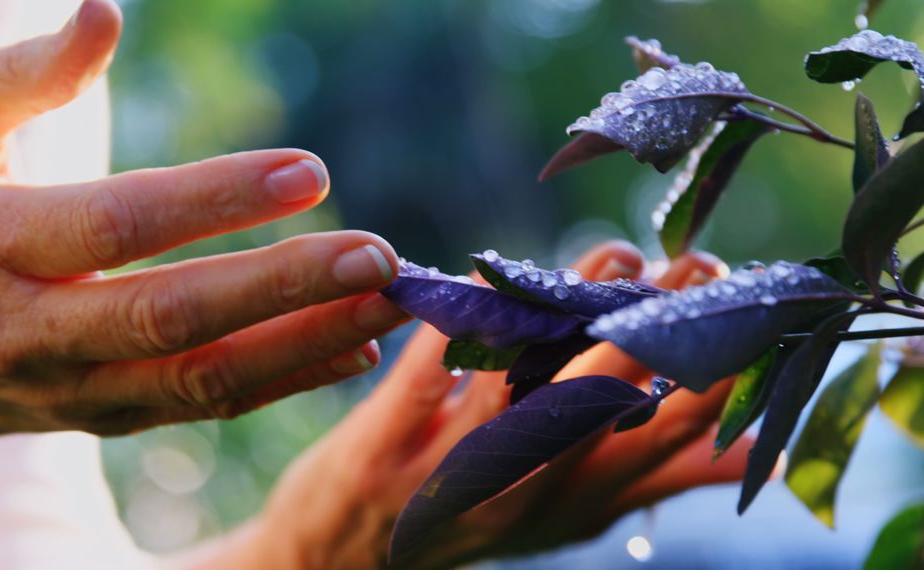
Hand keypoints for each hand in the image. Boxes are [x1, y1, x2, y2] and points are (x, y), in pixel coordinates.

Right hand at [0, 0, 407, 493]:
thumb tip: (106, 13)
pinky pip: (206, 405)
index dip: (216, 199)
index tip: (309, 170)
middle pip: (174, 317)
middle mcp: (33, 332)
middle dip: (285, 286)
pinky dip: (286, 379)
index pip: (117, 224)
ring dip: (310, 342)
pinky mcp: (108, 418)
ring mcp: (75, 390)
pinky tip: (355, 349)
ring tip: (392, 303)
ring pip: (204, 378)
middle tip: (380, 254)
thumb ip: (22, 73)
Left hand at [216, 243, 751, 568]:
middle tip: (701, 268)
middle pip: (608, 402)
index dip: (722, 371)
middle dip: (661, 329)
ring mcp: (454, 470)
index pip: (672, 437)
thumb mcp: (577, 510)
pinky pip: (426, 370)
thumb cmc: (482, 517)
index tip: (751, 307)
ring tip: (616, 258)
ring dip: (570, 307)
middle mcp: (529, 488)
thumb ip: (656, 475)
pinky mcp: (383, 447)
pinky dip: (456, 314)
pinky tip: (482, 271)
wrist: (348, 561)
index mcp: (582, 497)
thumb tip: (762, 454)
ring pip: (524, 379)